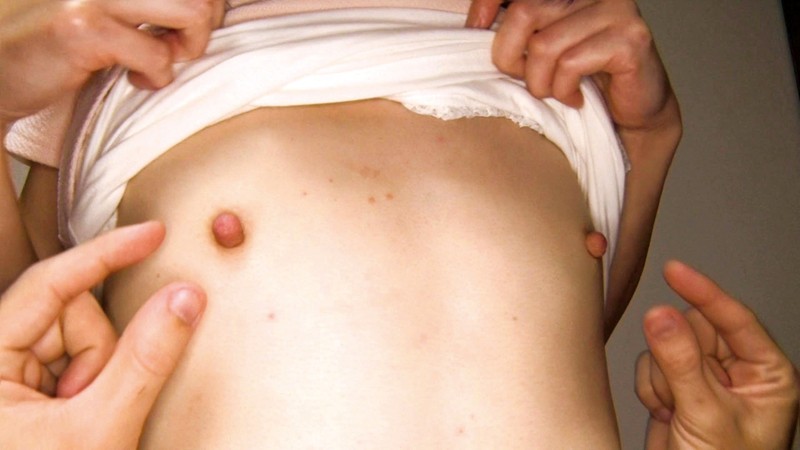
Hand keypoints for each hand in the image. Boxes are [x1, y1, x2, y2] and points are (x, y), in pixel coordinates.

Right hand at [0, 0, 223, 120]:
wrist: (0, 71)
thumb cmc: (63, 42)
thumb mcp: (111, 10)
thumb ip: (151, 3)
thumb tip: (214, 7)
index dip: (211, 3)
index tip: (187, 27)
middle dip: (206, 25)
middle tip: (177, 48)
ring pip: (193, 11)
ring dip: (187, 49)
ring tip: (159, 62)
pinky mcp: (83, 27)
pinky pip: (157, 56)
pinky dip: (157, 79)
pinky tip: (134, 81)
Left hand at [0, 222, 206, 448]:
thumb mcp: (99, 430)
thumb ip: (147, 358)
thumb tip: (185, 298)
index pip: (49, 284)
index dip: (105, 254)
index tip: (153, 233)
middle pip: (69, 315)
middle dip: (97, 354)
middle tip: (91, 407)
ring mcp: (6, 376)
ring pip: (78, 341)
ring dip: (95, 377)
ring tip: (79, 424)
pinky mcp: (24, 391)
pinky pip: (76, 363)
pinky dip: (90, 385)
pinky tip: (77, 421)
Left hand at [466, 0, 679, 133]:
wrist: (631, 113)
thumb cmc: (580, 81)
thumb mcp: (541, 49)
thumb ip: (517, 28)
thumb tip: (474, 24)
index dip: (487, 2)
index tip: (474, 28)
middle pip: (524, 12)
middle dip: (511, 56)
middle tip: (525, 79)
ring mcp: (616, 9)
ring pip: (545, 45)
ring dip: (539, 82)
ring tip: (554, 92)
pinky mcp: (630, 38)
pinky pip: (571, 64)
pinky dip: (563, 91)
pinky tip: (574, 98)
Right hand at [635, 261, 798, 449]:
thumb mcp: (705, 415)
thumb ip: (681, 362)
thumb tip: (660, 315)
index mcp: (766, 374)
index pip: (735, 319)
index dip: (704, 293)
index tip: (675, 271)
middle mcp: (737, 371)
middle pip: (693, 328)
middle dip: (677, 357)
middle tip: (680, 393)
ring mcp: (705, 378)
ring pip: (667, 344)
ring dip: (662, 377)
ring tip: (676, 412)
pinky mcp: (678, 387)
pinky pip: (651, 364)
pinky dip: (650, 387)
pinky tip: (665, 414)